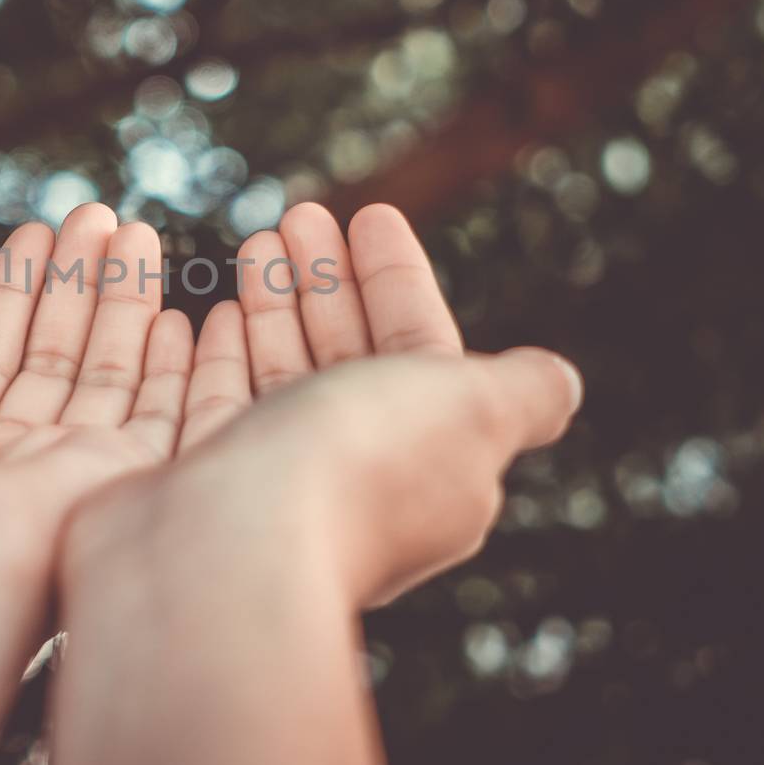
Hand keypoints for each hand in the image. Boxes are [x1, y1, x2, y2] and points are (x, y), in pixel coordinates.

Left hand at [0, 202, 193, 571]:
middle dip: (75, 283)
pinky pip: (159, 421)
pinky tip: (179, 314)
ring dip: (121, 300)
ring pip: (105, 377)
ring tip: (133, 229)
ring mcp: (65, 480)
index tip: (35, 235)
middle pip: (52, 358)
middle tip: (96, 214)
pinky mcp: (120, 491)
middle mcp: (5, 468)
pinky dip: (173, 369)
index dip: (11, 295)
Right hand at [70, 201, 580, 605]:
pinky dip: (223, 355)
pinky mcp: (202, 488)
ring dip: (275, 303)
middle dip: (328, 282)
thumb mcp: (472, 409)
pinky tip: (216, 313)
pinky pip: (219, 407)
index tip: (370, 213)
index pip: (421, 352)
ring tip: (258, 240)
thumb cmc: (356, 464)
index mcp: (430, 463)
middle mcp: (353, 480)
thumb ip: (523, 392)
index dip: (399, 281)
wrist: (226, 551)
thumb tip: (560, 381)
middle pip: (346, 359)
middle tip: (299, 215)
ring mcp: (272, 487)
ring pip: (280, 377)